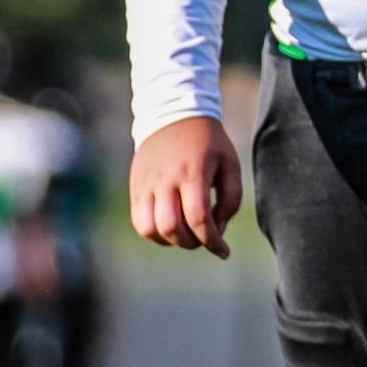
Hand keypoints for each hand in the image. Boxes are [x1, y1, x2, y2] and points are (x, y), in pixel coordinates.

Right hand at [129, 115, 243, 258]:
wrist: (174, 114)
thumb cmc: (209, 142)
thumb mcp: (230, 163)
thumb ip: (231, 198)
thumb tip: (219, 228)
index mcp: (193, 172)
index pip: (198, 218)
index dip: (212, 241)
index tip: (224, 252)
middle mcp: (166, 180)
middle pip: (171, 228)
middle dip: (192, 243)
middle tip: (205, 239)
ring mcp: (146, 184)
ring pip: (149, 229)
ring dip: (170, 241)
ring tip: (186, 233)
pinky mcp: (135, 187)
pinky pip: (138, 221)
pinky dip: (154, 233)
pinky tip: (170, 227)